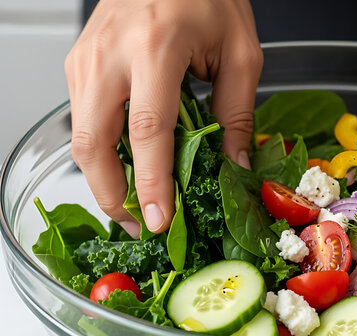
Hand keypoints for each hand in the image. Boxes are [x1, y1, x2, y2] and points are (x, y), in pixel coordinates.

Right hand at [66, 0, 261, 236]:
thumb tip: (233, 166)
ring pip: (80, 136)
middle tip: (140, 227)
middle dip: (112, 196)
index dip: (151, 184)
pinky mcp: (79, 62)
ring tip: (134, 204)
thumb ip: (237, 113)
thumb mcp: (240, 53)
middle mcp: (109, 55)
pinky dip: (100, 151)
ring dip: (103, 178)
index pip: (146, 131)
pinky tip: (126, 167)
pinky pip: (82, 118)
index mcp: (154, 49)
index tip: (158, 222)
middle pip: (93, 144)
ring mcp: (86, 58)